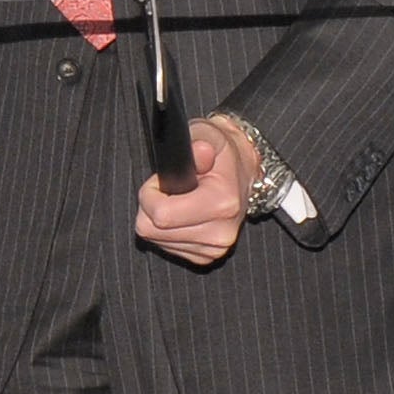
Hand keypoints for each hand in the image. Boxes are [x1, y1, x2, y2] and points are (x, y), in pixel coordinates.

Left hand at [137, 115, 254, 266]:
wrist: (244, 173)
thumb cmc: (222, 154)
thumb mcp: (210, 136)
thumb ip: (201, 141)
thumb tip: (200, 152)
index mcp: (223, 204)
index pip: (161, 216)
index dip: (149, 195)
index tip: (159, 181)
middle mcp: (221, 233)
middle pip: (151, 230)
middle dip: (150, 207)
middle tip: (168, 188)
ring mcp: (214, 249)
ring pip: (155, 239)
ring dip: (158, 220)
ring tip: (178, 199)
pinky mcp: (206, 257)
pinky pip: (165, 247)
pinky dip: (167, 231)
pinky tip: (182, 214)